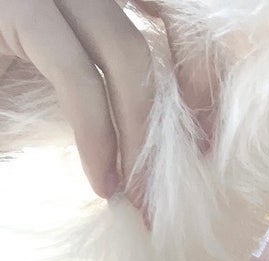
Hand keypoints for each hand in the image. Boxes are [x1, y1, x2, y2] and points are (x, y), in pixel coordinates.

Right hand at [0, 0, 216, 210]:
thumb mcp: (61, 80)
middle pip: (168, 20)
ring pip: (126, 51)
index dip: (201, 62)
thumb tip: (179, 129)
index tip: (210, 131)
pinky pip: (77, 72)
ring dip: (142, 134)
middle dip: (183, 105)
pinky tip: (102, 180)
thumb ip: (112, 82)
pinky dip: (98, 132)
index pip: (172, 8)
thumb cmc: (3, 92)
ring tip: (139, 196)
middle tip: (187, 175)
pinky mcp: (12, 6)